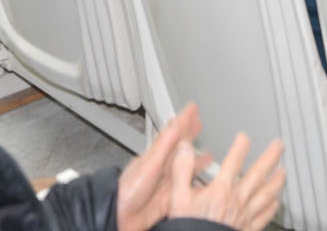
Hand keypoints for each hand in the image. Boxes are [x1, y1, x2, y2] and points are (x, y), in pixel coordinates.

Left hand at [116, 104, 199, 230]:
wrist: (119, 217)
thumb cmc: (127, 192)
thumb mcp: (149, 165)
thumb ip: (164, 145)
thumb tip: (176, 123)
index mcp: (155, 156)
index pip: (172, 133)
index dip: (183, 120)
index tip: (192, 107)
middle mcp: (160, 168)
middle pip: (179, 148)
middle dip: (189, 135)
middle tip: (199, 123)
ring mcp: (164, 183)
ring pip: (183, 168)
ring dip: (195, 160)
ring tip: (207, 153)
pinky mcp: (168, 199)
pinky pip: (184, 188)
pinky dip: (194, 183)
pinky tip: (200, 182)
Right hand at [169, 128, 285, 230]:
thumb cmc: (190, 227)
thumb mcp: (178, 198)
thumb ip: (182, 170)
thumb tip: (185, 148)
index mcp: (221, 190)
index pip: (234, 161)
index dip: (241, 146)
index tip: (244, 137)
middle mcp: (237, 200)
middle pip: (258, 174)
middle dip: (270, 157)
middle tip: (279, 146)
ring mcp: (245, 216)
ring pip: (266, 194)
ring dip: (277, 181)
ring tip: (284, 172)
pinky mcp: (248, 230)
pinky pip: (264, 217)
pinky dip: (272, 208)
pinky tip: (275, 203)